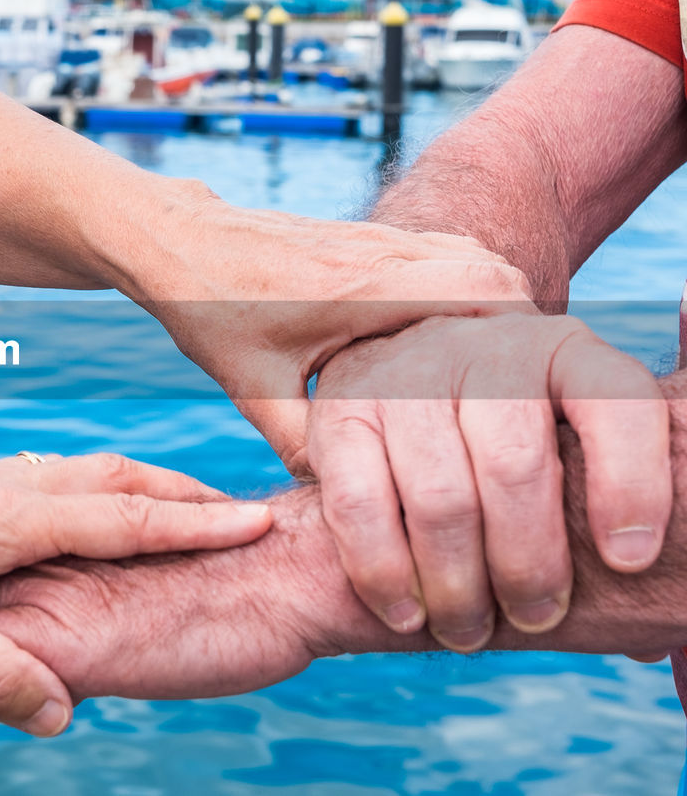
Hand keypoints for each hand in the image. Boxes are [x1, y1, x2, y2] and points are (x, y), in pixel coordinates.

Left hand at [0, 455, 272, 735]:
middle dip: (188, 492)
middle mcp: (14, 485)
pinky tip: (96, 511)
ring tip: (184, 506)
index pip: (130, 518)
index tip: (260, 521)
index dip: (198, 523)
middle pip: (122, 478)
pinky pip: (63, 475)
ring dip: (147, 485)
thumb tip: (61, 715)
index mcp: (18, 515)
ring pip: (92, 470)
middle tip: (242, 509)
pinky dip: (106, 487)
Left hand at [130, 191, 531, 472]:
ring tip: (493, 378)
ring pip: (477, 265)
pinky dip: (467, 298)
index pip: (476, 297)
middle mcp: (384, 254)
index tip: (520, 399)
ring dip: (494, 316)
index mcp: (361, 288)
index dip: (514, 345)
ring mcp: (383, 239)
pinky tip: (452, 347)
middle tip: (517, 396)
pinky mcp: (374, 239)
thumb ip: (305, 446)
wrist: (178, 242)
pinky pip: (448, 260)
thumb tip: (356, 506)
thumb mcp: (253, 387)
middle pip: (494, 279)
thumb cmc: (210, 311)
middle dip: (518, 336)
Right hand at [307, 314, 669, 650]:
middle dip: (529, 563)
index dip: (631, 486)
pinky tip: (406, 612)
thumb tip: (639, 612)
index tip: (629, 562)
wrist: (398, 366)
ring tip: (468, 631)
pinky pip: (358, 504)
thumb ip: (600, 494)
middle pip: (515, 466)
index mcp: (562, 350)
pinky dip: (383, 572)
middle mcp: (484, 349)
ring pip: (438, 497)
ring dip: (456, 585)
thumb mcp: (564, 427)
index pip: (615, 403)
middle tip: (535, 616)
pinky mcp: (340, 409)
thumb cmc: (502, 427)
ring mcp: (405, 375)